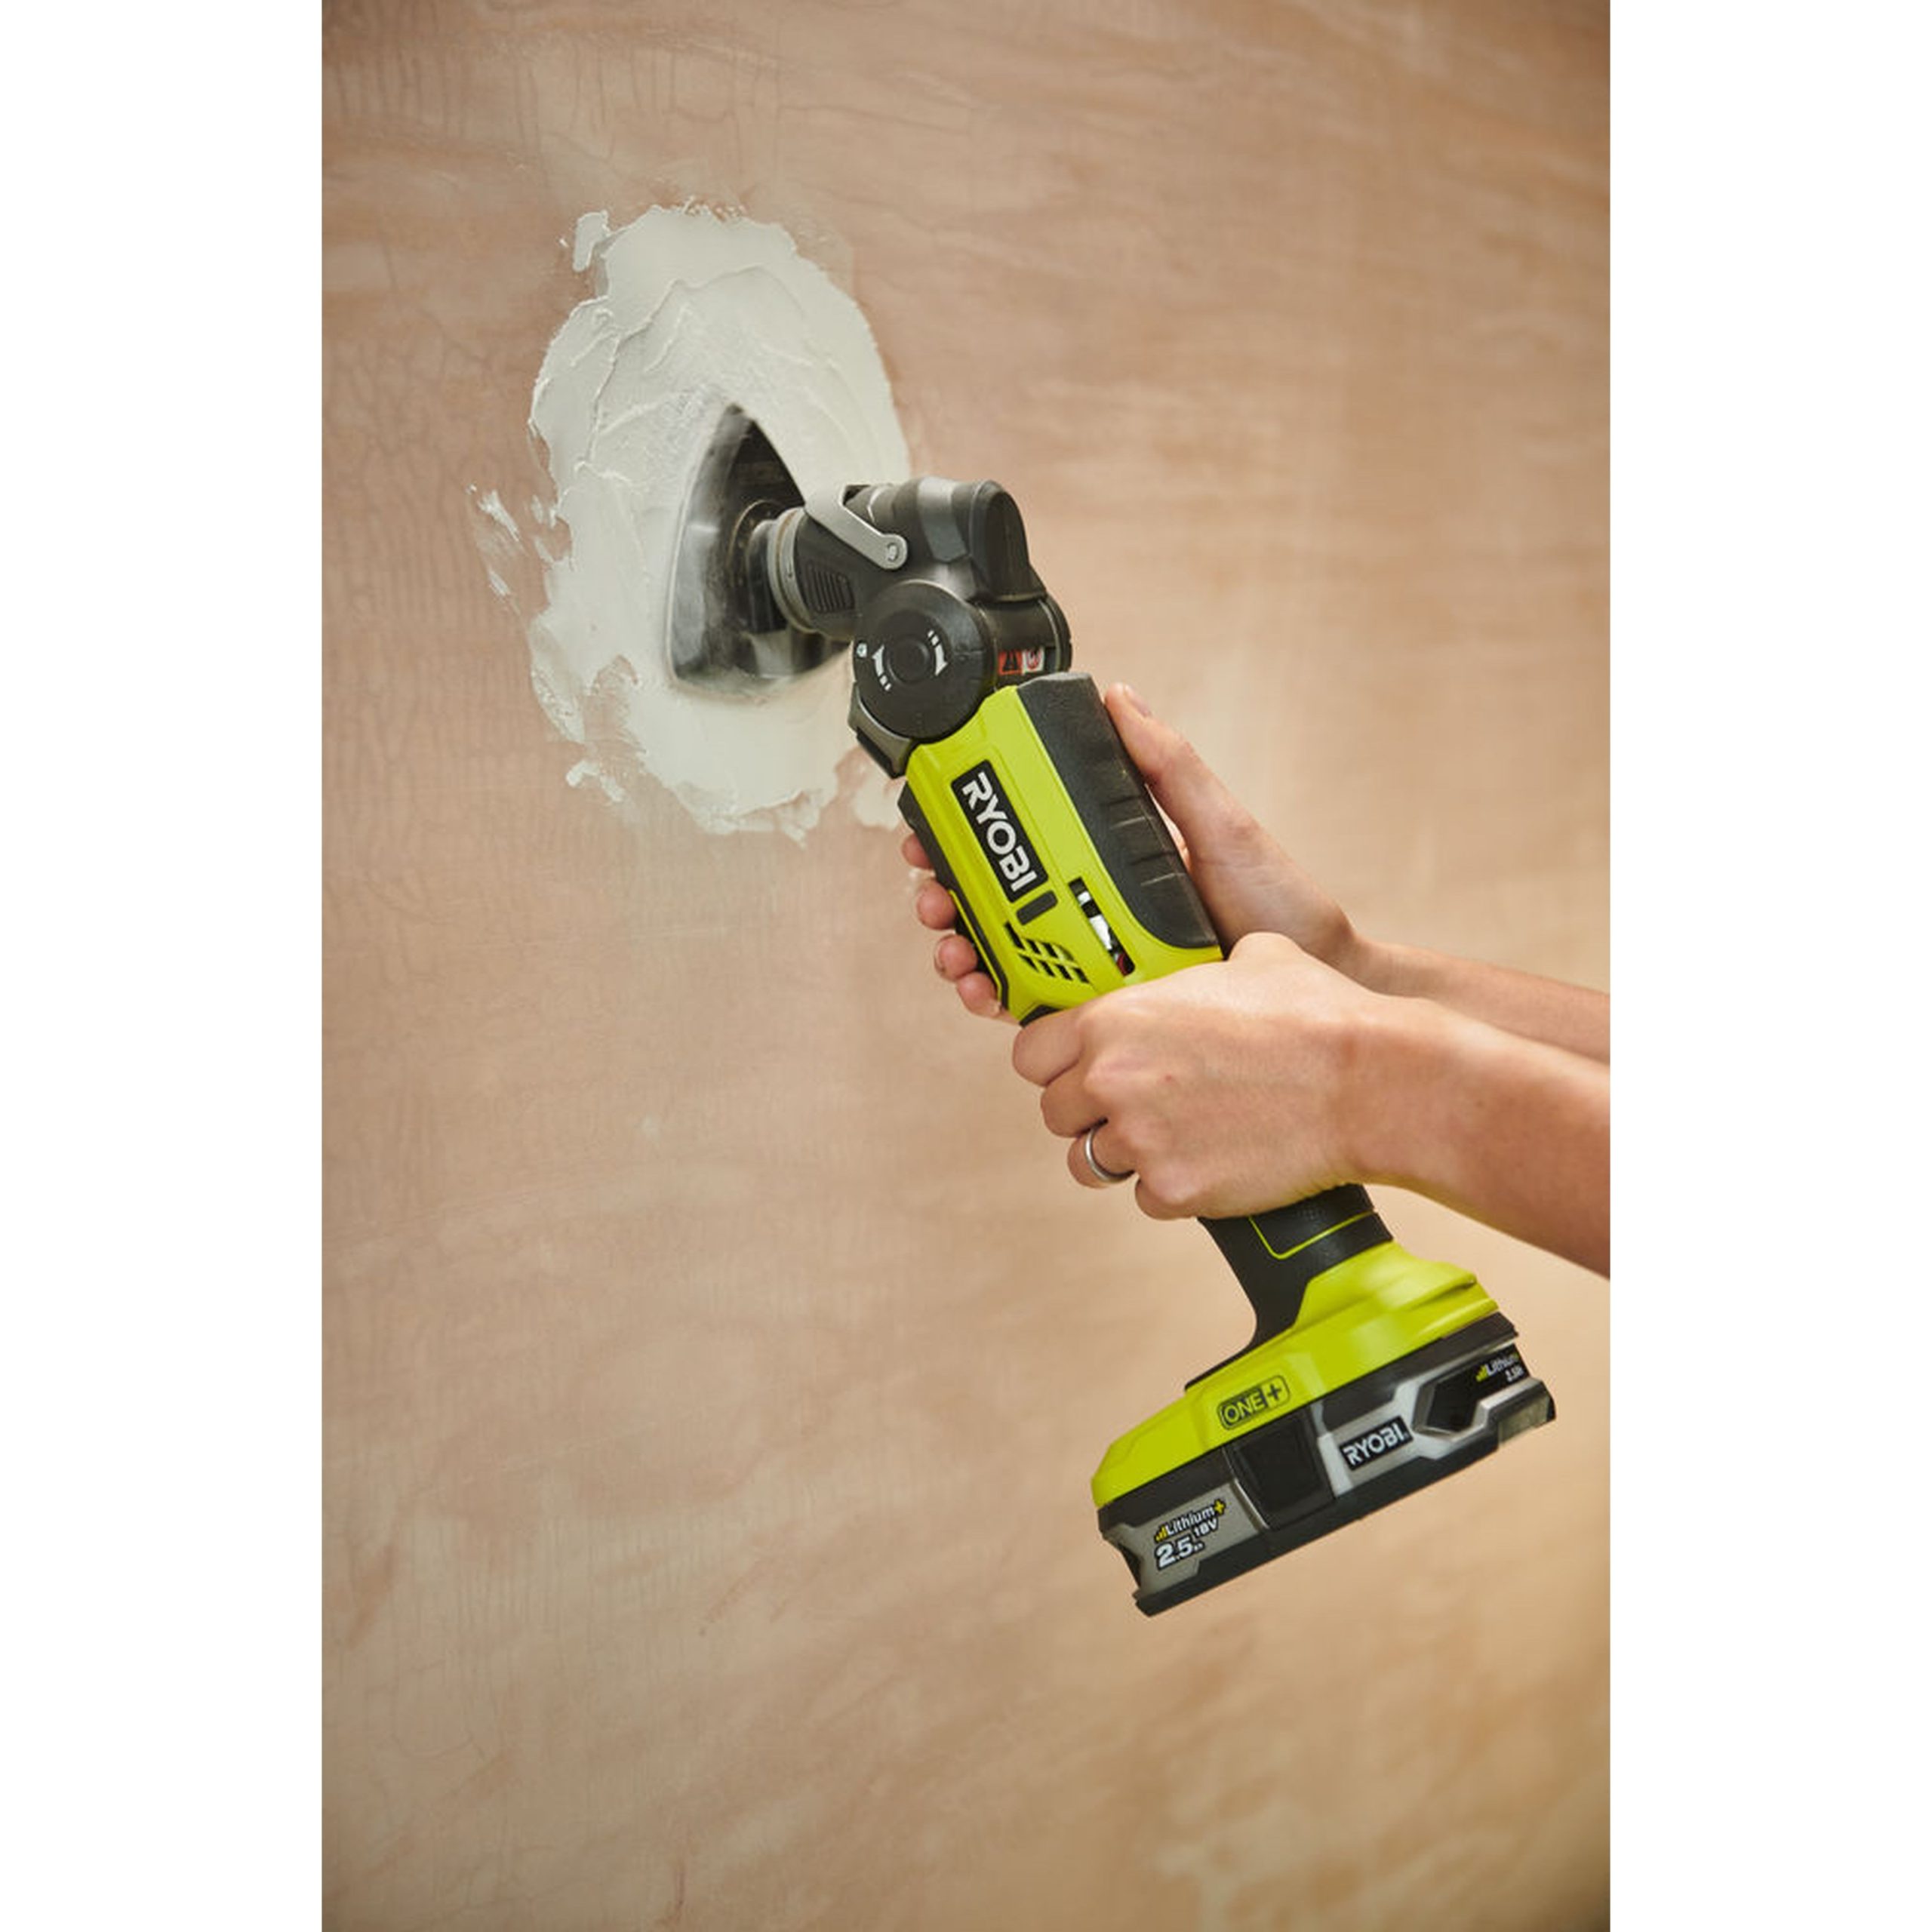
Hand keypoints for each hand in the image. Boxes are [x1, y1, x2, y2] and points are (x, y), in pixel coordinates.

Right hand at [903, 683, 1361, 1018]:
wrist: (1317, 993)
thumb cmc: (1279, 908)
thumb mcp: (1221, 824)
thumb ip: (1168, 767)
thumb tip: (1119, 698)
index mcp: (1109, 858)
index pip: (1022, 840)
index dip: (966, 834)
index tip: (935, 830)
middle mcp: (1092, 907)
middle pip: (994, 898)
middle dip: (946, 895)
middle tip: (933, 896)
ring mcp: (1094, 961)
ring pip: (1002, 952)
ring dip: (960, 948)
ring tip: (954, 950)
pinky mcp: (1103, 1012)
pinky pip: (1034, 1006)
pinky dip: (994, 998)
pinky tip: (982, 991)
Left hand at [1008, 931, 1382, 1219]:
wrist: (1370, 1081)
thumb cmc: (1316, 1014)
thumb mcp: (1250, 957)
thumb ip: (1197, 969)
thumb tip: (1210, 964)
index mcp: (1114, 1019)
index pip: (1029, 1053)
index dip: (1055, 1061)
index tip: (1079, 1065)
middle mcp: (1112, 1080)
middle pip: (1054, 1113)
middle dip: (1087, 1111)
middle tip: (1135, 1104)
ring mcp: (1141, 1141)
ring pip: (1091, 1164)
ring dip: (1122, 1154)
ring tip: (1170, 1138)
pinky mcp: (1175, 1191)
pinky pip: (1146, 1199)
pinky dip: (1172, 1188)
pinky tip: (1212, 1162)